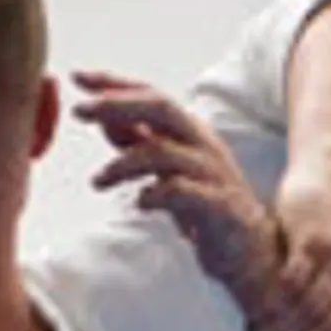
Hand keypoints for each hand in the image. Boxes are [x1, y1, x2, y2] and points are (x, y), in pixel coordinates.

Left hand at [75, 72, 281, 316]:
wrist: (252, 253)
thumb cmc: (208, 208)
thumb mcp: (169, 169)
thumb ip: (141, 143)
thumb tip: (105, 119)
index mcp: (190, 132)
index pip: (150, 95)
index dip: (114, 84)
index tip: (78, 77)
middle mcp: (202, 144)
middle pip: (159, 108)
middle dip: (115, 105)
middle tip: (79, 111)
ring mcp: (211, 174)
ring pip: (162, 152)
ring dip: (122, 164)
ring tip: (97, 181)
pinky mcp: (218, 206)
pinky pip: (181, 193)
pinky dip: (154, 194)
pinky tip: (139, 203)